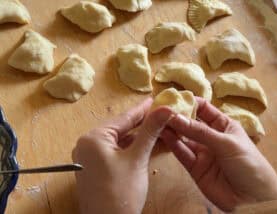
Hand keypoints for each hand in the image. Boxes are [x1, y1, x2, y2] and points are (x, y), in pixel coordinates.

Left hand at [72, 98, 171, 213]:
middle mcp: (87, 144)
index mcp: (93, 138)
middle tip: (160, 113)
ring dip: (138, 136)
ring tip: (157, 126)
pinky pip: (115, 152)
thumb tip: (165, 108)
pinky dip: (130, 148)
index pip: (123, 119)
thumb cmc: (122, 192)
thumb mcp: (137, 158)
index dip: (142, 109)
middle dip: (142, 123)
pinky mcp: (95, 167)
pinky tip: (145, 143)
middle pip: (120, 129)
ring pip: (119, 141)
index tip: (156, 99)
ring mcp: (90, 157)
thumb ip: (150, 131)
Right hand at [160, 97, 276, 210]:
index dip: (191, 103)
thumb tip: (177, 117)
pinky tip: (164, 135)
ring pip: (184, 138)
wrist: (254, 201)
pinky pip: (182, 153)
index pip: (205, 109)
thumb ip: (200, 132)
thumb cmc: (249, 165)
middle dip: (178, 116)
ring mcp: (203, 152)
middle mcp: (212, 137)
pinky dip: (173, 144)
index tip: (176, 98)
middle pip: (191, 123)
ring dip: (172, 129)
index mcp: (224, 126)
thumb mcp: (227, 143)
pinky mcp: (195, 168)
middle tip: (162, 109)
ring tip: (159, 121)